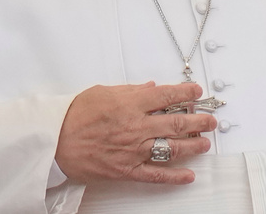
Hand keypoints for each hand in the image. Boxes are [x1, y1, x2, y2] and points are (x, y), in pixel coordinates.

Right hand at [55, 82, 216, 184]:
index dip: (187, 94)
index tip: (198, 92)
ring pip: (172, 148)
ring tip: (205, 142)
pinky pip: (156, 174)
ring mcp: (133, 150)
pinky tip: (188, 175)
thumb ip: (130, 91)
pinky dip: (175, 176)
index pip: (167, 96)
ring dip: (193, 145)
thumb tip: (150, 88)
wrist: (54, 140)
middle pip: (176, 122)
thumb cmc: (74, 115)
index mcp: (130, 104)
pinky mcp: (127, 170)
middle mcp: (136, 127)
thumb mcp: (103, 92)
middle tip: (211, 120)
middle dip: (198, 120)